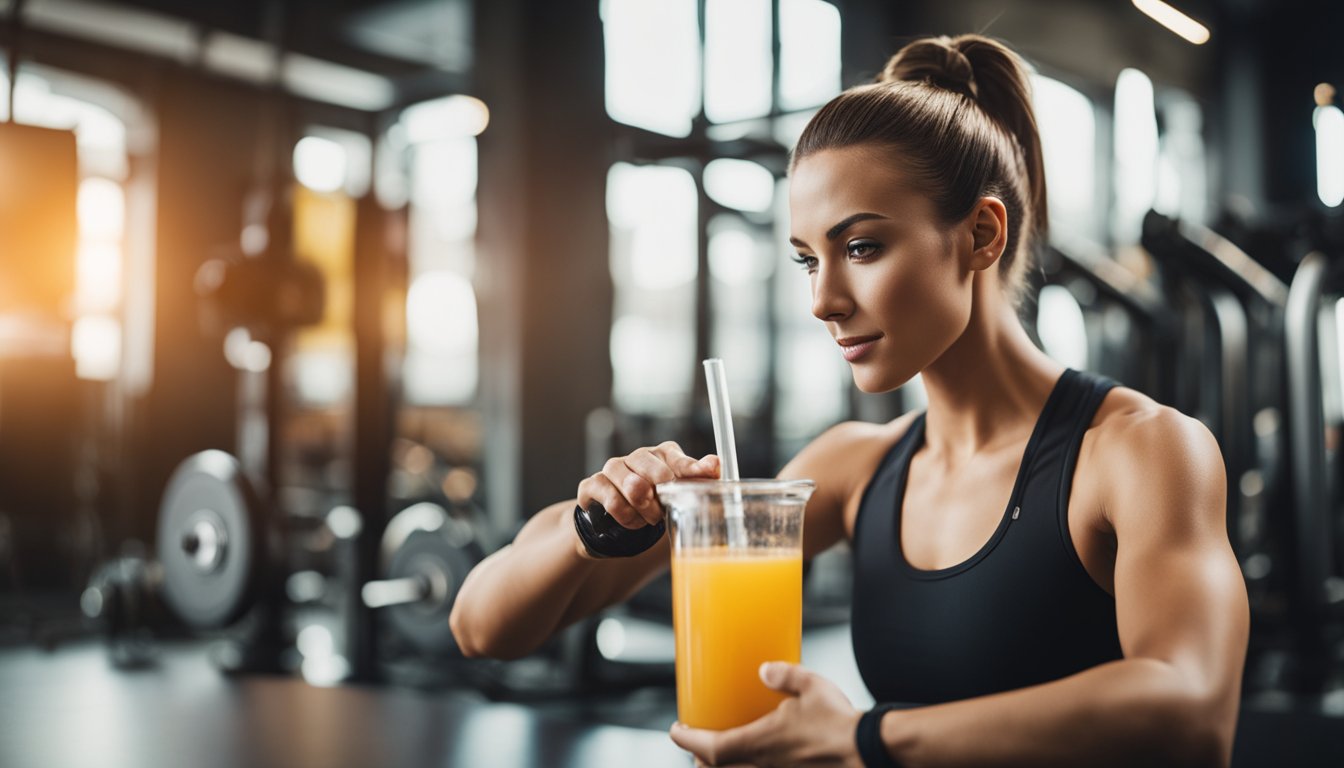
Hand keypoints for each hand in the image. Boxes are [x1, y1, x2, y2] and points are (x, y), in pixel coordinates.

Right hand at [576, 442, 718, 529]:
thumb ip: (701, 480)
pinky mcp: (592, 484)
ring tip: (648, 520)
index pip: (679, 458)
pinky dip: (626, 517)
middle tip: (663, 513)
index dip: (692, 469)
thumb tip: (716, 463)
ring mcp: (613, 468)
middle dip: (664, 498)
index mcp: (663, 454)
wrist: (617, 522)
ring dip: (645, 511)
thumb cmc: (654, 504)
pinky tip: (631, 522)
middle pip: (656, 471)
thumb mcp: (681, 495)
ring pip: (634, 487)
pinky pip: (612, 501)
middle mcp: (638, 456)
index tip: (708, 472)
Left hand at [669, 662, 864, 766]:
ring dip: (725, 767)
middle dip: (702, 760)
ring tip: (724, 754)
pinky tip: (761, 758)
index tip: (676, 730)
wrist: (869, 752)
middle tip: (698, 744)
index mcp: (760, 743)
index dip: (687, 741)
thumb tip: (765, 669)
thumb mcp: (811, 686)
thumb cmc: (840, 722)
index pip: (710, 748)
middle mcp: (764, 766)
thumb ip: (784, 675)